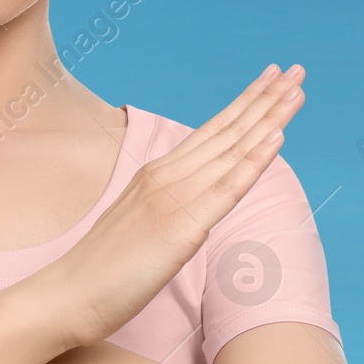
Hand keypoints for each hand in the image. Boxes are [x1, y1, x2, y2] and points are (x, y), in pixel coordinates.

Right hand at [38, 63, 307, 350]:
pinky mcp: (180, 228)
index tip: (270, 79)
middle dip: (264, 97)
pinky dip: (253, 159)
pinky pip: (226, 188)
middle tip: (296, 69)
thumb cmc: (99, 270)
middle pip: (225, 130)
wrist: (67, 294)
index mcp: (155, 175)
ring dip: (268, 115)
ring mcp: (172, 199)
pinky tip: (277, 136)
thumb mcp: (137, 225)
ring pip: (231, 149)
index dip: (244, 104)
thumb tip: (191, 206)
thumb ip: (164, 207)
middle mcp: (165, 177)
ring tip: (296, 89)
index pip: (210, 132)